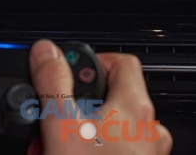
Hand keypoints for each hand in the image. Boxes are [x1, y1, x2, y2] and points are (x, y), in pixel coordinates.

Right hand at [27, 40, 171, 153]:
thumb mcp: (62, 126)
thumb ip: (53, 83)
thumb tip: (47, 52)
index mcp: (135, 107)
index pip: (123, 61)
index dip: (93, 61)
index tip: (70, 72)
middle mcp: (148, 128)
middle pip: (112, 95)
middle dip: (77, 104)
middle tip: (52, 116)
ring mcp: (144, 153)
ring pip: (108, 127)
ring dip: (78, 129)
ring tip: (51, 143)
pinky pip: (110, 149)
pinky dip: (87, 148)